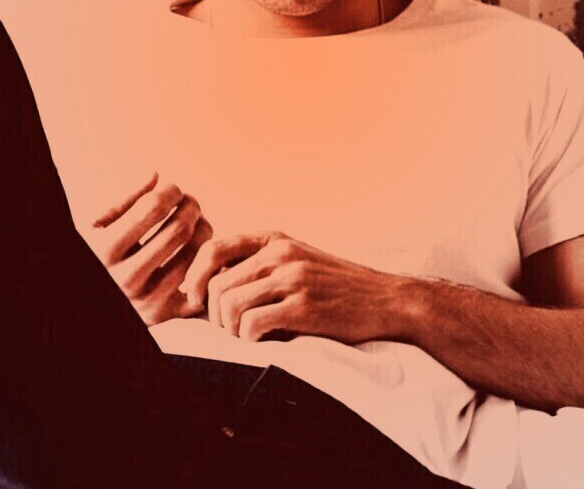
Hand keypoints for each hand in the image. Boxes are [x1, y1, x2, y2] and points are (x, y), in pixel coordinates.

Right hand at [91, 173, 212, 325]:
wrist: (89, 308)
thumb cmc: (97, 255)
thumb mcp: (98, 226)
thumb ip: (126, 200)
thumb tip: (156, 175)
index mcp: (105, 250)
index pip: (153, 206)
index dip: (171, 190)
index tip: (174, 189)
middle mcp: (126, 279)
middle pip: (180, 230)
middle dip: (192, 206)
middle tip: (191, 203)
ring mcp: (147, 300)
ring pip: (196, 254)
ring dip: (204, 229)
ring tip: (197, 222)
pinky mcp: (165, 315)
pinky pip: (201, 282)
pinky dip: (206, 263)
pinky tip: (200, 250)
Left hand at [182, 231, 409, 342]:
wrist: (388, 300)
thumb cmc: (339, 288)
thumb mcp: (299, 261)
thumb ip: (262, 265)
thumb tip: (210, 286)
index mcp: (276, 240)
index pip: (214, 249)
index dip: (195, 276)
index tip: (196, 300)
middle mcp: (281, 253)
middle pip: (217, 284)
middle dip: (213, 314)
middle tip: (228, 331)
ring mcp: (293, 278)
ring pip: (229, 304)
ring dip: (229, 330)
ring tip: (246, 338)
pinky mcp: (303, 307)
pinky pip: (251, 324)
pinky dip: (248, 340)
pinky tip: (263, 342)